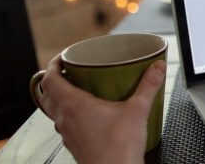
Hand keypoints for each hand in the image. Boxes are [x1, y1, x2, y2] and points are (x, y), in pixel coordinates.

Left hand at [39, 55, 165, 163]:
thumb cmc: (119, 148)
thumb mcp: (138, 110)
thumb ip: (148, 86)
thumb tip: (156, 68)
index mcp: (74, 106)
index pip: (50, 79)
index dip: (52, 64)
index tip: (62, 57)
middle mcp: (65, 119)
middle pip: (48, 94)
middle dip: (55, 80)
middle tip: (69, 72)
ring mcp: (67, 134)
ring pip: (54, 111)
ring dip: (60, 98)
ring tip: (78, 91)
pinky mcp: (74, 144)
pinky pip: (65, 125)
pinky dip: (69, 115)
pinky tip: (89, 116)